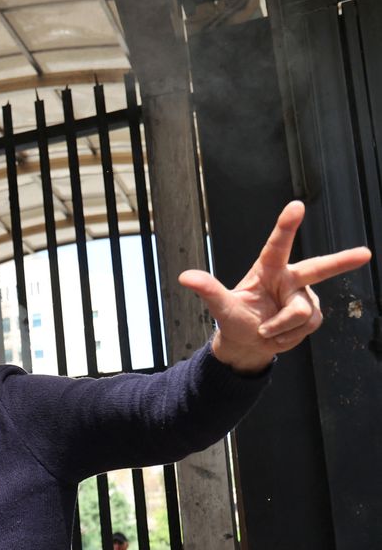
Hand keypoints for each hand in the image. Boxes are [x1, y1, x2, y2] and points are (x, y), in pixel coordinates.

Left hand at [178, 201, 371, 373]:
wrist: (247, 344)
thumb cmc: (234, 320)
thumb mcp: (221, 308)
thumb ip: (208, 290)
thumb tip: (185, 277)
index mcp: (266, 270)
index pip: (277, 245)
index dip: (287, 226)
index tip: (296, 205)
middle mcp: (289, 279)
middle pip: (318, 269)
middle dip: (341, 261)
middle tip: (364, 254)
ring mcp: (303, 296)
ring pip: (302, 313)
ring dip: (281, 328)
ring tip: (266, 330)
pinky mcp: (313, 314)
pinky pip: (308, 326)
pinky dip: (289, 336)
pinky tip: (279, 335)